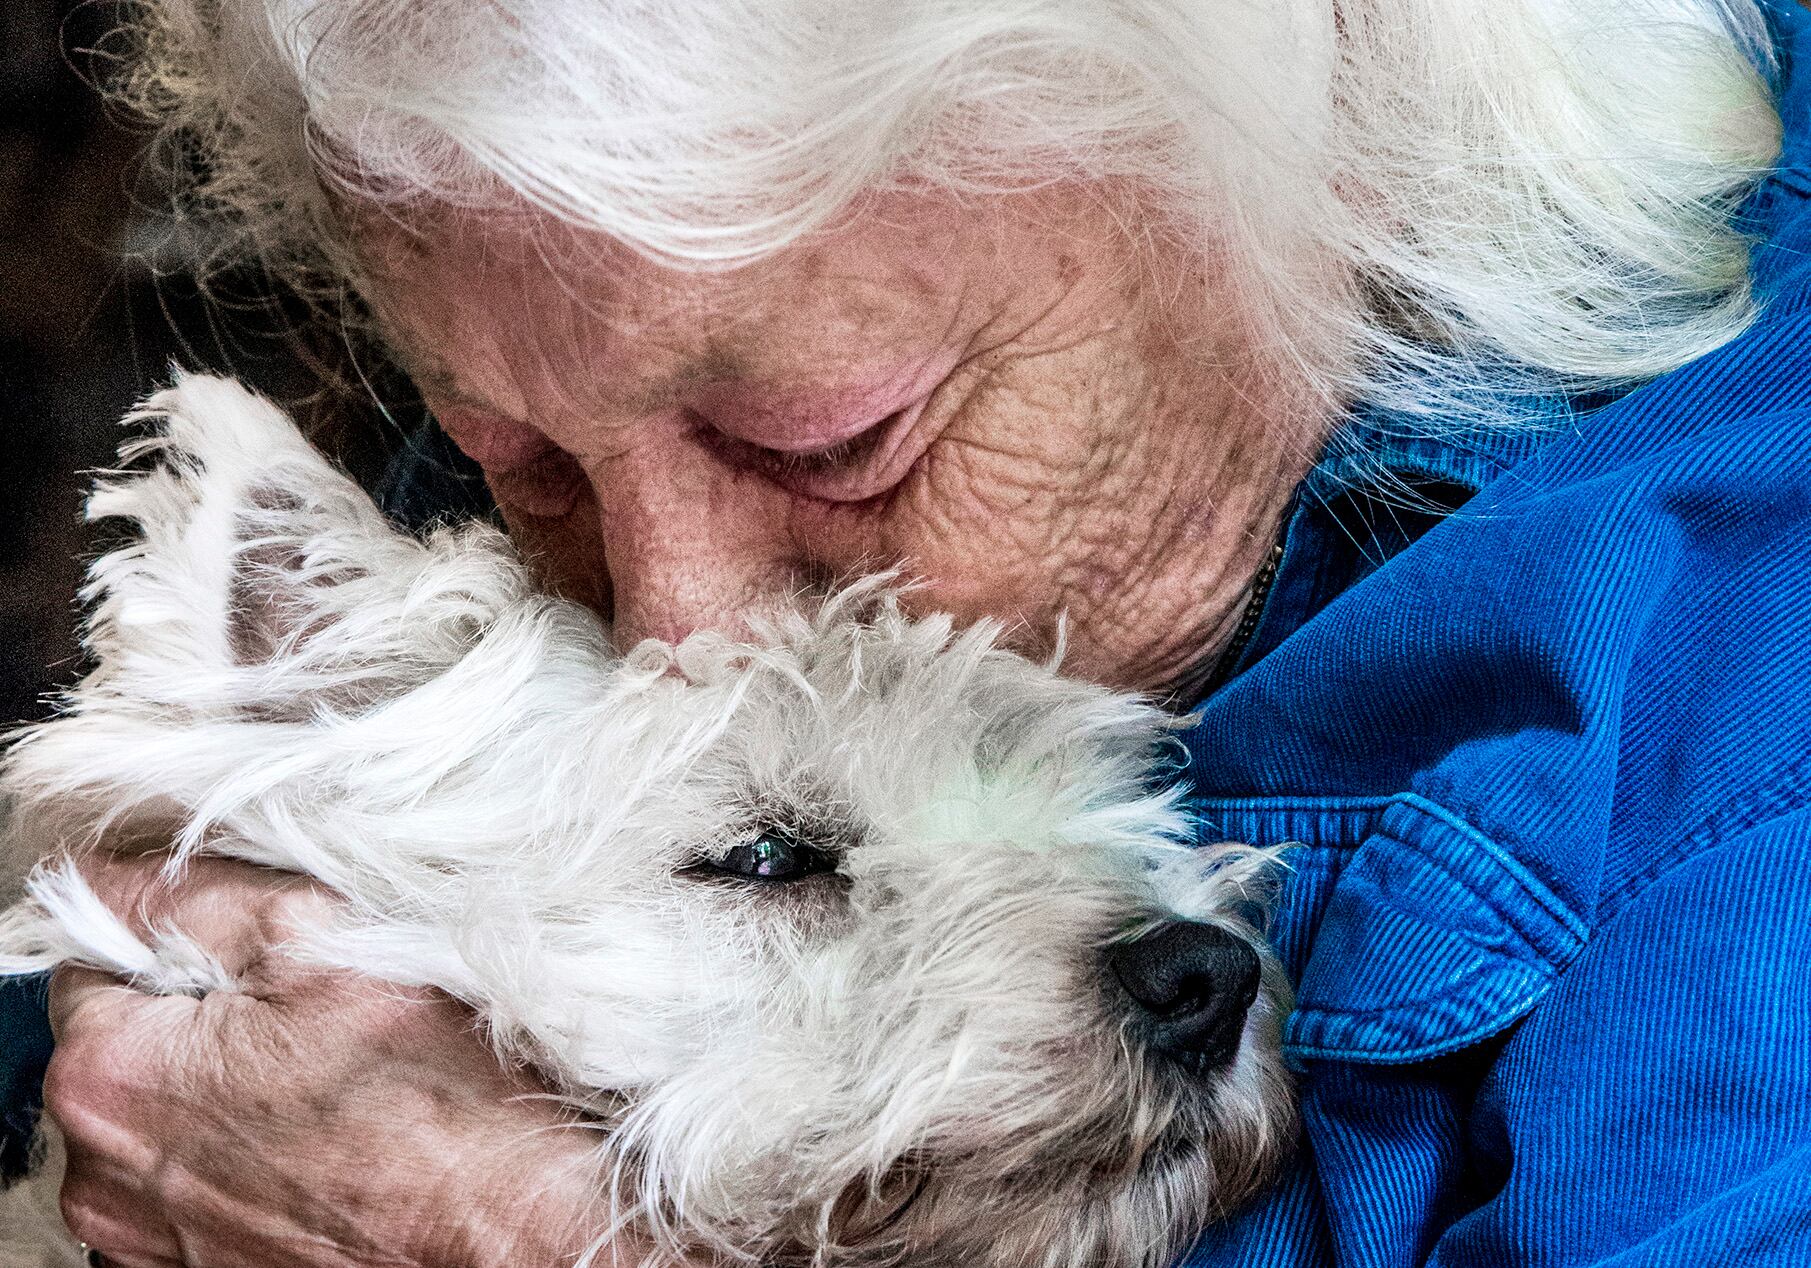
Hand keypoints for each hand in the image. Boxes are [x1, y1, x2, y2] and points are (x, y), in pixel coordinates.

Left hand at [42, 853, 629, 1267]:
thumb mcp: (318, 941)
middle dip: (207, 1021)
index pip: (95, 959)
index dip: (186, 940)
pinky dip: (249, 1165)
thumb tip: (108, 876)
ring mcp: (148, 1241)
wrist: (507, 1232)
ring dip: (230, 1097)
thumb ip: (190, 897)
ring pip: (169, 1121)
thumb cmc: (434, 1101)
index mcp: (111, 1075)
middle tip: (315, 1019)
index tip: (270, 959)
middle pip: (129, 1046)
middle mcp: (103, 1175)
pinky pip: (201, 1189)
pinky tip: (329, 1150)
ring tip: (332, 1091)